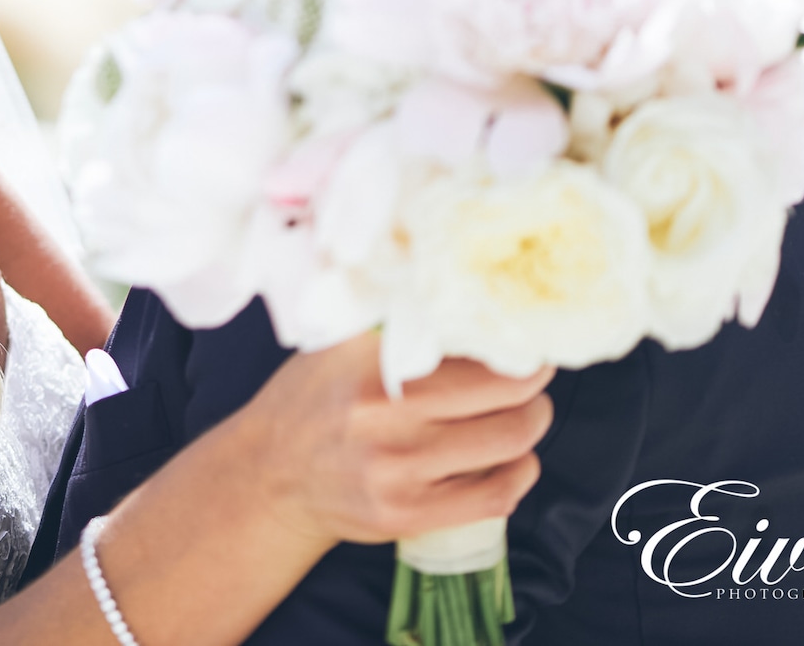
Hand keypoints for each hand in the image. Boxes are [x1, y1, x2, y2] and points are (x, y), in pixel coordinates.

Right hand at [244, 333, 552, 546]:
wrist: (271, 475)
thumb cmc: (310, 402)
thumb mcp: (338, 346)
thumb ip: (393, 322)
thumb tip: (453, 288)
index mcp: (373, 365)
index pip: (474, 348)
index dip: (512, 341)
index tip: (522, 337)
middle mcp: (388, 418)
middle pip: (508, 393)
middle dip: (532, 382)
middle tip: (531, 374)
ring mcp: (401, 471)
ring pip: (511, 442)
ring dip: (531, 424)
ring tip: (524, 413)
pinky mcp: (410, 514)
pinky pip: (497, 495)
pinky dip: (519, 473)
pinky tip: (511, 459)